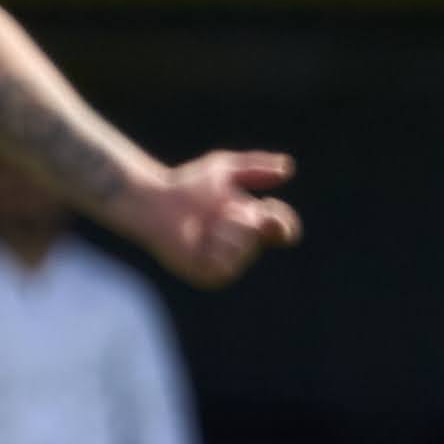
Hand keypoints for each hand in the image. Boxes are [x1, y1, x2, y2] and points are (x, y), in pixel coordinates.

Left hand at [119, 149, 301, 285]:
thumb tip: (288, 168)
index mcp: (252, 225)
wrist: (155, 201)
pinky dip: (213, 245)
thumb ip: (256, 167)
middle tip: (219, 211)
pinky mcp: (209, 275)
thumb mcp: (225, 168)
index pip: (284, 231)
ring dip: (225, 229)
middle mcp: (243, 246)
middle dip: (241, 217)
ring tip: (204, 225)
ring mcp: (227, 263)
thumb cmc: (187, 184)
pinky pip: (227, 264)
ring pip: (245, 249)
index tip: (266, 205)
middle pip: (261, 235)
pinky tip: (197, 239)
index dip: (282, 221)